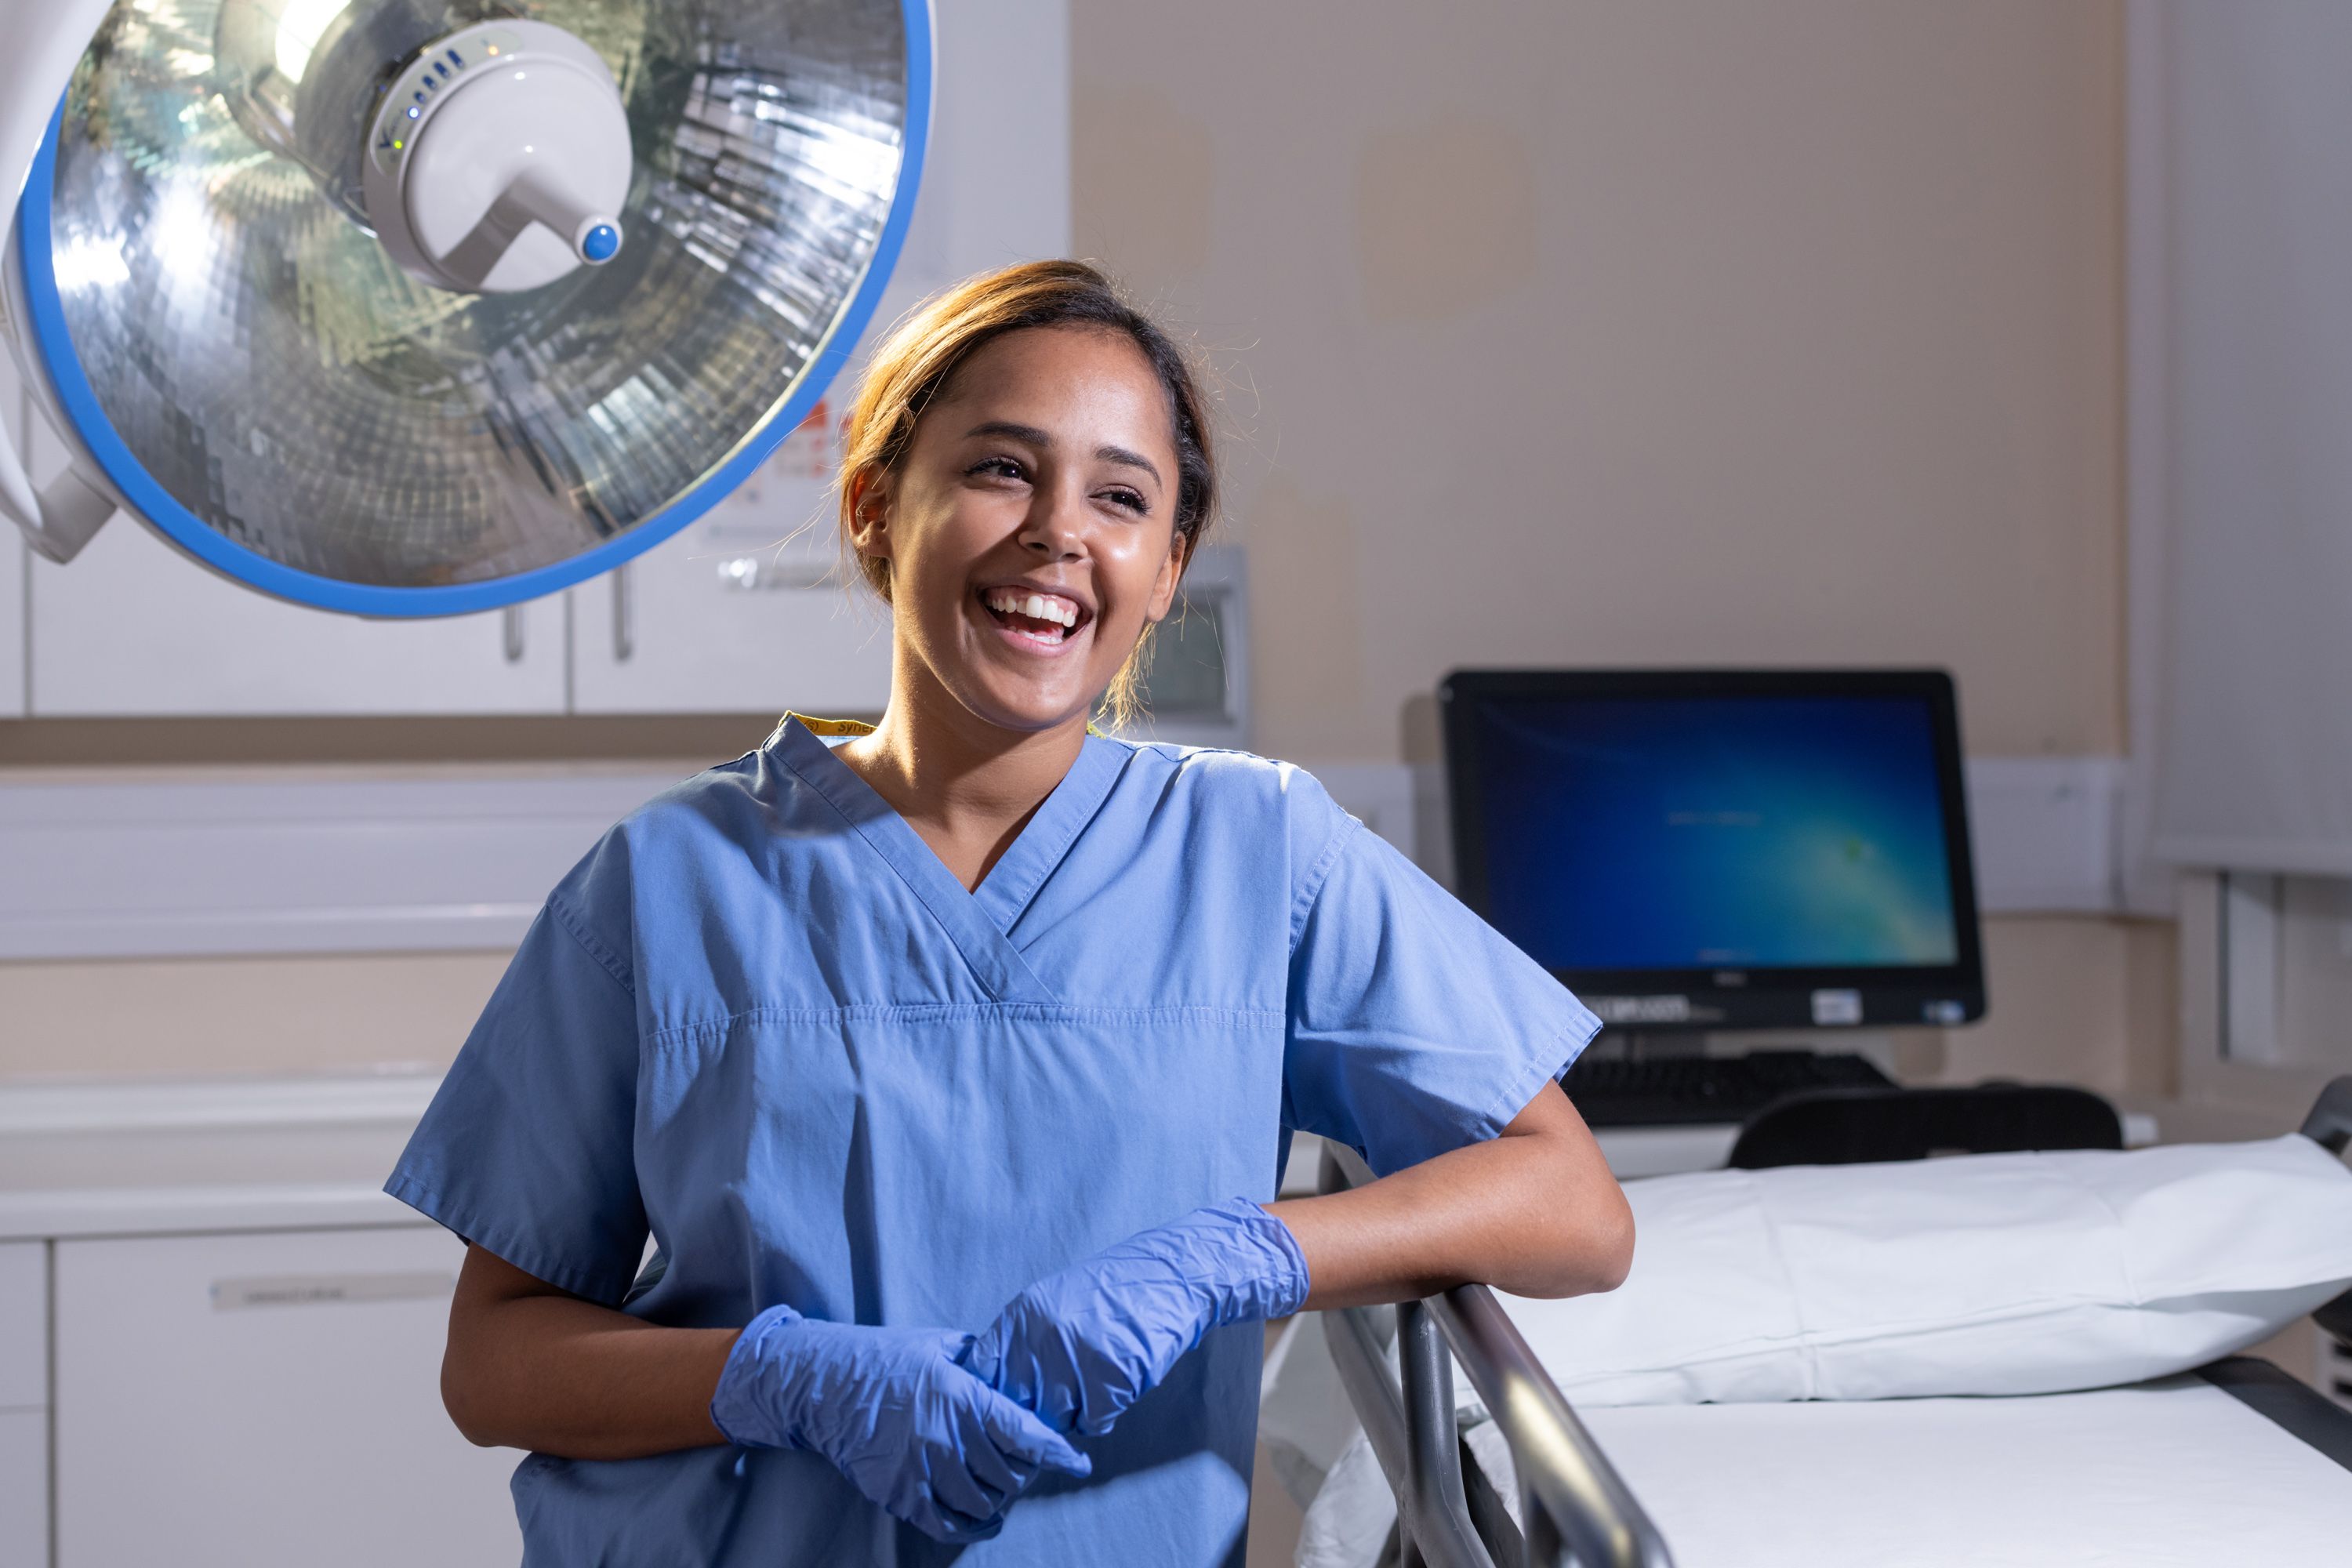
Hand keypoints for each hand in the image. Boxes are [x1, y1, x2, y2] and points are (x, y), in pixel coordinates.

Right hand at [710, 1305, 1089, 1541]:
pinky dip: (972, 1527)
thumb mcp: (940, 1345)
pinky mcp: (897, 1493)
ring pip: (981, 1503)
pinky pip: (945, 1523)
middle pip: (1008, 1474)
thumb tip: (1018, 1373)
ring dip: (1000, 1499)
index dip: (1057, 1453)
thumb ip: (982, 1362)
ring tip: (1002, 1486)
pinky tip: (985, 1520)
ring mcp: (919, 1468)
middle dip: (1026, 1473)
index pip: (1023, 1433)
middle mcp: (943, 1436)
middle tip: (1026, 1464)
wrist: (824, 1385)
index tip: (1078, 1463)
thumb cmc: (886, 1357)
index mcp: (959, 1395)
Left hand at [963, 1198, 1309, 1435]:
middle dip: (1038, 1410)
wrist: (1173, 1276)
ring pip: (1056, 1419)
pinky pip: (1094, 1423)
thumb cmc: (1113, 1293)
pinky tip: (1119, 1382)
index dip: (992, 1398)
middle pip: (1018, 1406)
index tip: (1008, 1404)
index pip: (981, 1374)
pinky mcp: (1110, 1380)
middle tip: (1064, 1394)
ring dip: (1075, 1411)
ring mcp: (1075, 1360)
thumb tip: (999, 1398)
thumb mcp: (1053, 1303)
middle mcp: (1041, 1338)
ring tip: (1097, 1378)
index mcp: (1021, 1316)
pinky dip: (1106, 1412)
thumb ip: (1022, 1343)